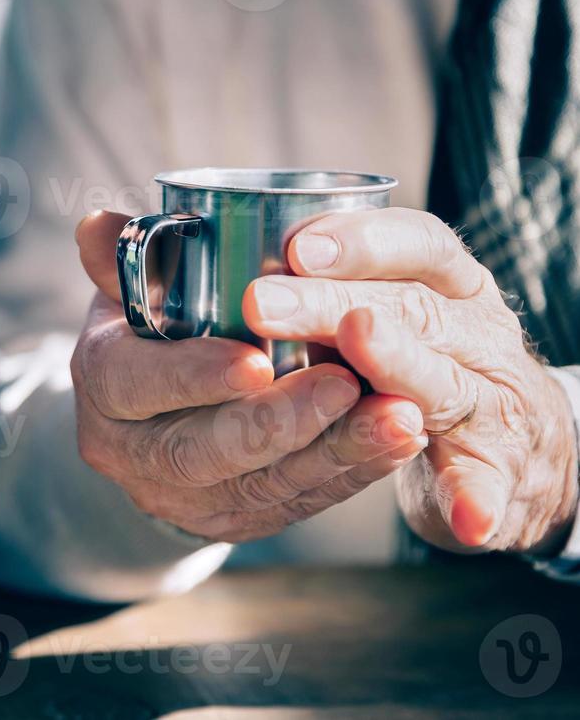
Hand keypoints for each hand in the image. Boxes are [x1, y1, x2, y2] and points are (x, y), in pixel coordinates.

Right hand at [69, 211, 427, 542]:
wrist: (153, 418)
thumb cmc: (153, 330)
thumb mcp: (131, 291)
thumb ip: (126, 258)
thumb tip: (97, 221)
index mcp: (103, 388)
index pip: (137, 384)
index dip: (194, 376)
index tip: (256, 359)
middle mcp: (133, 455)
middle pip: (203, 450)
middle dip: (280, 422)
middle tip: (346, 384)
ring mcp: (184, 498)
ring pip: (262, 485)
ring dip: (337, 452)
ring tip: (398, 415)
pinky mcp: (236, 521)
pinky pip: (298, 503)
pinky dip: (353, 473)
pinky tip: (398, 441)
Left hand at [243, 207, 579, 554]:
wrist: (524, 443)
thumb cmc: (432, 360)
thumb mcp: (395, 313)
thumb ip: (334, 292)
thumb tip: (237, 268)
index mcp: (452, 285)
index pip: (417, 245)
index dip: (361, 244)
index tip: (297, 248)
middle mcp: (480, 333)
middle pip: (411, 309)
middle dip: (331, 304)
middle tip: (261, 304)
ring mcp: (495, 402)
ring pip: (443, 386)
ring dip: (396, 372)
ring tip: (346, 370)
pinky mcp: (500, 470)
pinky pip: (485, 483)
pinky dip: (476, 498)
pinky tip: (466, 518)